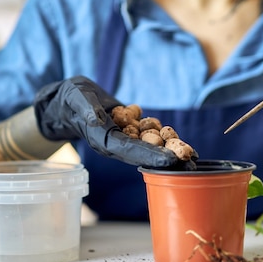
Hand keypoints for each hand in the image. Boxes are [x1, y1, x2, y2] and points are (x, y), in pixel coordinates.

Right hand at [34, 76, 178, 166]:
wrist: (68, 102)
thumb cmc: (69, 99)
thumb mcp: (75, 97)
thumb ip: (86, 108)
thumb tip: (97, 118)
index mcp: (103, 140)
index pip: (130, 150)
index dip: (151, 155)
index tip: (171, 160)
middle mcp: (116, 143)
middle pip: (145, 154)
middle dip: (168, 159)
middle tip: (191, 164)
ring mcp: (125, 138)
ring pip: (151, 146)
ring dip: (172, 151)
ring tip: (194, 156)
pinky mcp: (131, 130)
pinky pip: (151, 136)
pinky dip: (167, 139)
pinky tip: (184, 143)